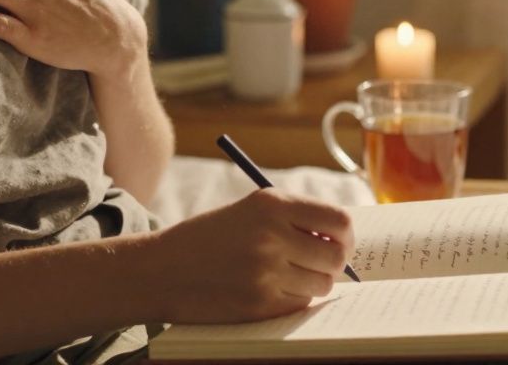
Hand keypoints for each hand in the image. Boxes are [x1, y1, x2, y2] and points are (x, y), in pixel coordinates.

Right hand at [144, 188, 355, 323]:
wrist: (161, 269)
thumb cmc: (210, 239)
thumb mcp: (250, 211)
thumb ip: (295, 218)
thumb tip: (344, 239)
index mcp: (271, 203)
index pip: (339, 219)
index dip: (346, 235)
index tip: (339, 241)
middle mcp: (271, 234)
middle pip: (337, 256)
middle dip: (334, 263)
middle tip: (320, 264)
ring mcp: (265, 271)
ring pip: (322, 284)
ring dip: (312, 283)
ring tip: (286, 276)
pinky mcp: (259, 303)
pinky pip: (300, 304)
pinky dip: (292, 299)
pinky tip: (268, 290)